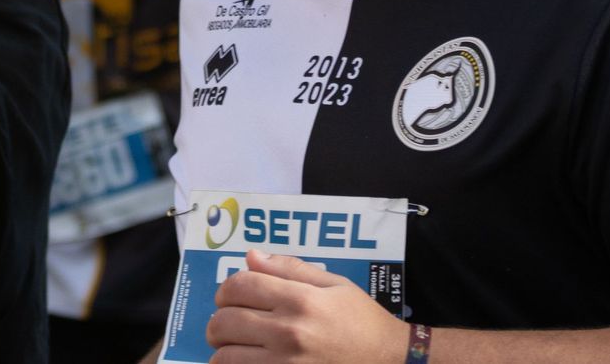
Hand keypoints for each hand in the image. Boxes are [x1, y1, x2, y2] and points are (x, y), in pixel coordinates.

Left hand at [206, 250, 405, 363]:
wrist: (391, 361)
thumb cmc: (362, 321)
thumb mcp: (334, 284)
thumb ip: (289, 268)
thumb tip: (250, 256)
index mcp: (300, 300)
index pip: (239, 286)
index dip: (226, 288)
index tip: (231, 294)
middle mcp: (289, 333)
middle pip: (226, 321)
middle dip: (218, 319)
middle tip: (227, 321)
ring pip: (226, 356)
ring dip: (222, 349)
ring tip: (232, 345)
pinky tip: (244, 362)